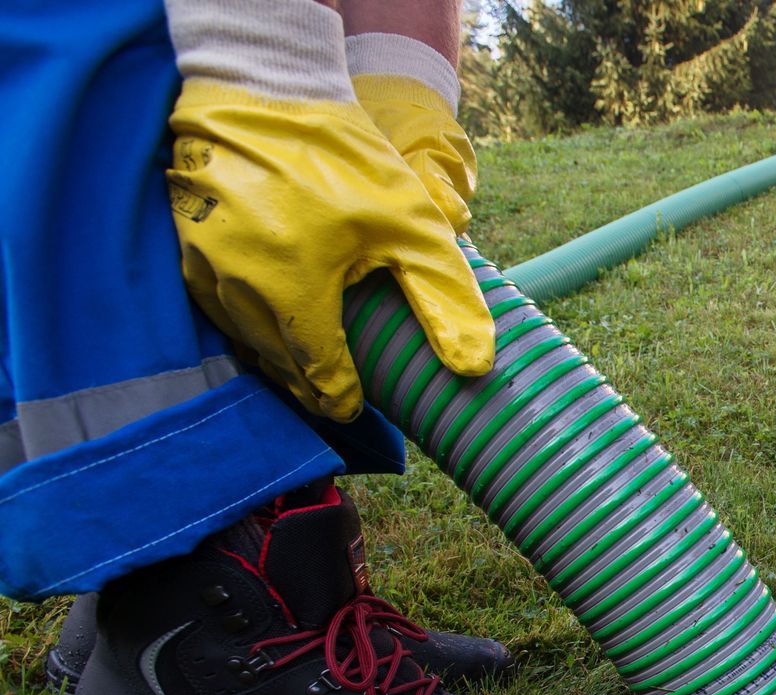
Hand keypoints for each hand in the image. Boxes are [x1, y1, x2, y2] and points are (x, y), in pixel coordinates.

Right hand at [163, 0, 492, 421]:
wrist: (265, 87)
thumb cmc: (343, 156)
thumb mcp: (413, 226)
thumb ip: (444, 298)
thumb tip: (474, 367)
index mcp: (294, 289)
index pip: (318, 375)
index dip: (341, 398)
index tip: (356, 408)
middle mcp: (238, 286)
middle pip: (278, 364)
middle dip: (308, 386)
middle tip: (335, 398)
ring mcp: (202, 265)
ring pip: (243, 339)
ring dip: (276, 359)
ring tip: (307, 368)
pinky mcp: (183, 245)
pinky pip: (216, 306)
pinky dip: (245, 324)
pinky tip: (270, 325)